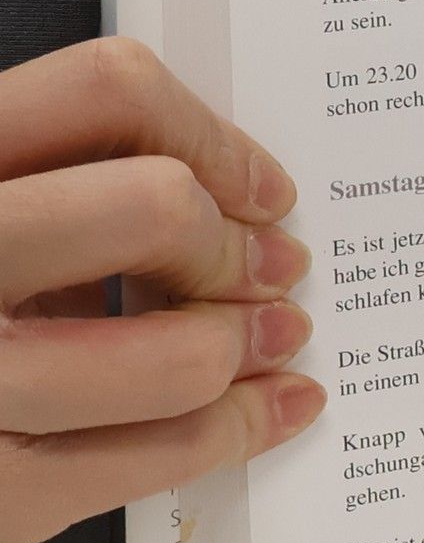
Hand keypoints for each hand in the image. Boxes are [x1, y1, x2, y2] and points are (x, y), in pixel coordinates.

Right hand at [0, 39, 323, 542]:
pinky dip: (241, 429)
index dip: (210, 136)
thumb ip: (38, 186)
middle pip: (157, 208)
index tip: (250, 183)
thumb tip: (198, 185)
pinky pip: (163, 451)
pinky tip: (266, 410)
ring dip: (248, 344)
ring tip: (266, 337)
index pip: (106, 91)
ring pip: (181, 351)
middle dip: (233, 245)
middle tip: (265, 267)